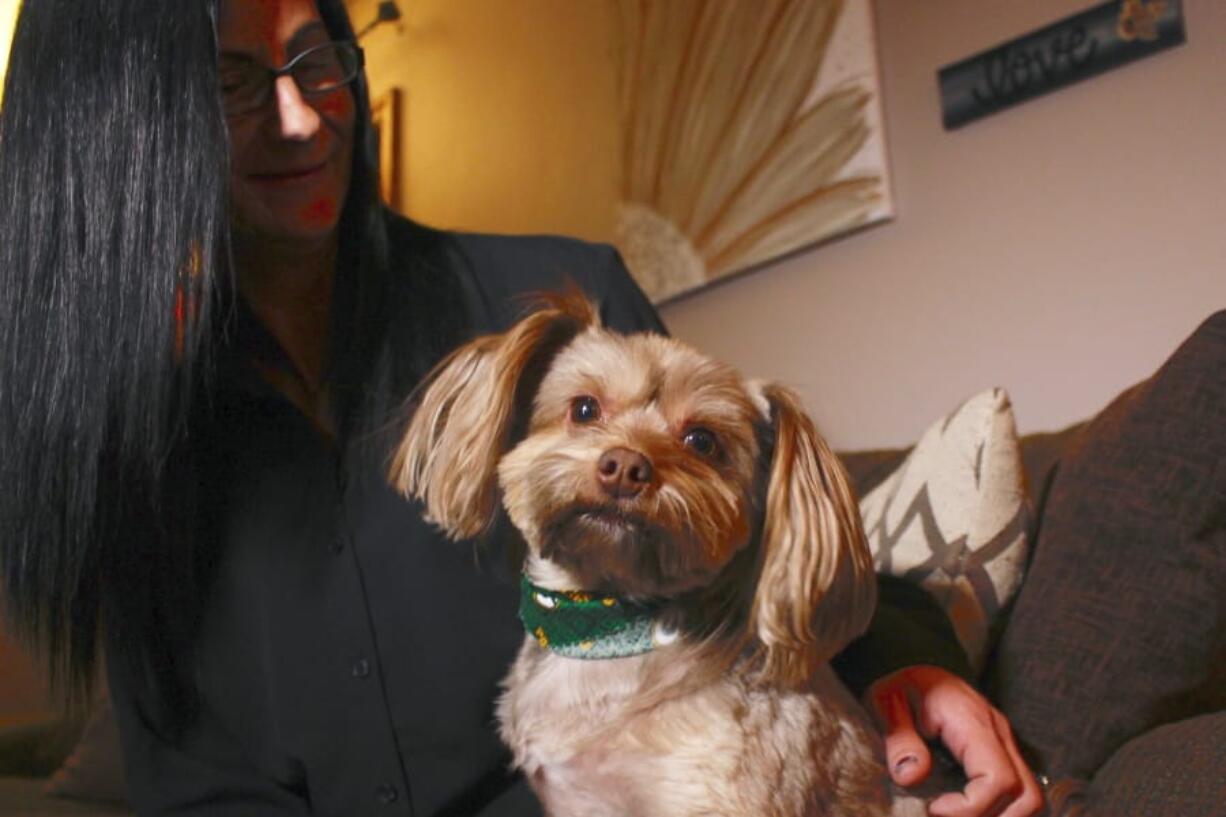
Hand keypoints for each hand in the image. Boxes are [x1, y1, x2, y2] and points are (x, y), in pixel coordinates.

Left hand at [864, 665, 1043, 816]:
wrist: (912, 668)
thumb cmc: (901, 687)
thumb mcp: (886, 705)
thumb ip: (899, 740)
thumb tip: (911, 777)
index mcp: (973, 721)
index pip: (998, 779)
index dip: (970, 807)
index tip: (933, 809)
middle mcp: (998, 734)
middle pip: (1026, 796)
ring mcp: (1004, 745)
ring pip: (1029, 798)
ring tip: (957, 815)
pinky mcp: (1000, 754)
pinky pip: (1018, 792)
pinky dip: (999, 810)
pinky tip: (966, 810)